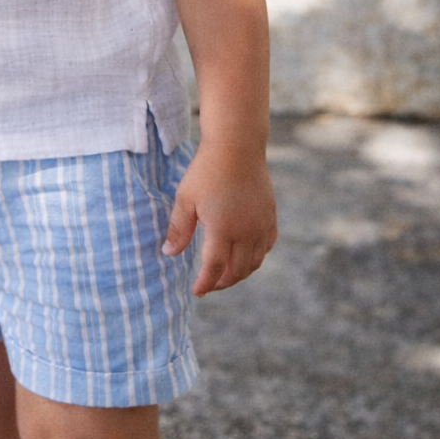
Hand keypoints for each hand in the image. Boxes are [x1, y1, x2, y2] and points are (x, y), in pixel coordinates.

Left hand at [161, 141, 276, 296]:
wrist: (236, 147)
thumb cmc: (206, 171)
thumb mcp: (185, 199)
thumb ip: (178, 229)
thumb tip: (169, 254)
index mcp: (222, 229)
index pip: (214, 269)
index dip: (205, 284)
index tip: (197, 291)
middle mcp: (246, 232)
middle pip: (237, 271)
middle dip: (222, 282)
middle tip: (210, 284)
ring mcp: (261, 225)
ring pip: (254, 262)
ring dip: (240, 273)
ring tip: (225, 273)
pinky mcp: (270, 216)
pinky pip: (266, 246)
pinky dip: (256, 257)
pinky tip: (245, 254)